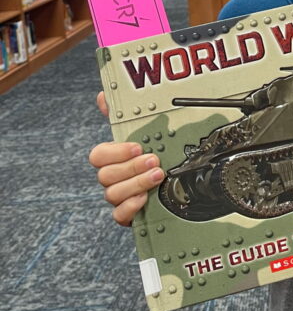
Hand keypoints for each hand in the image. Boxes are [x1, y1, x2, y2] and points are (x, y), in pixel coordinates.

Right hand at [89, 91, 164, 225]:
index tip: (137, 146)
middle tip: (153, 159)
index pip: (98, 156)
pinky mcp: (128, 216)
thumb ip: (122, 116)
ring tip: (158, 175)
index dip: (115, 152)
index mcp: (114, 159)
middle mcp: (113, 179)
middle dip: (130, 167)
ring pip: (112, 194)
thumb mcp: (143, 134)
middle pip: (105, 176)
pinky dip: (131, 207)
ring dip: (136, 184)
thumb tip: (104, 95)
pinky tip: (145, 198)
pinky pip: (119, 216)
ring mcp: (119, 198)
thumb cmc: (154, 157)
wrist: (177, 187)